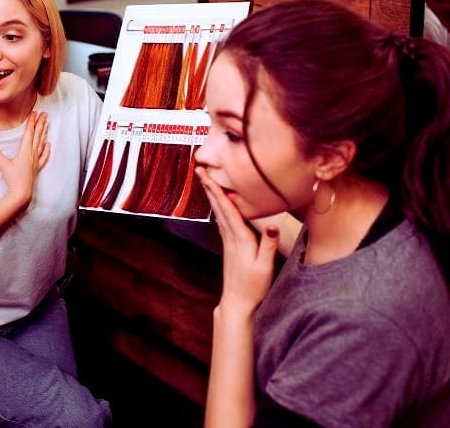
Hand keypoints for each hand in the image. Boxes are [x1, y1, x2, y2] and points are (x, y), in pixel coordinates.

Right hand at [0, 112, 49, 208]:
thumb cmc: (13, 178)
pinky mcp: (37, 167)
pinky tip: (48, 144)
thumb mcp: (2, 164)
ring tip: (48, 124)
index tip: (35, 113)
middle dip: (41, 124)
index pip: (29, 133)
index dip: (31, 122)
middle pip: (37, 135)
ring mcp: (36, 160)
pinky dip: (46, 149)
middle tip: (45, 114)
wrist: (22, 192)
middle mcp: (32, 153)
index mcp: (25, 150)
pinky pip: (44, 156)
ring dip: (44, 133)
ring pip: (41, 143)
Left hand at [195, 167, 278, 316]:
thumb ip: (267, 245)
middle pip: (219, 207)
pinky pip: (222, 221)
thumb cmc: (253, 286)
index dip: (217, 191)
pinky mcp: (229, 246)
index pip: (227, 210)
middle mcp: (231, 237)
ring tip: (206, 179)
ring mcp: (228, 241)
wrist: (238, 302)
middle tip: (199, 168)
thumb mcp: (265, 267)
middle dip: (209, 186)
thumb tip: (271, 225)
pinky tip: (217, 204)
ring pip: (219, 212)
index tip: (207, 176)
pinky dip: (218, 208)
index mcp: (240, 239)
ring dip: (212, 195)